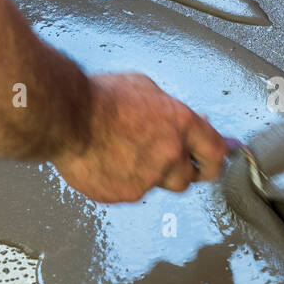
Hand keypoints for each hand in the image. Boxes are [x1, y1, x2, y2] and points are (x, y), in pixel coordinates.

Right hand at [53, 73, 228, 202]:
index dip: (215, 160)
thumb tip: (177, 119)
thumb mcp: (144, 89)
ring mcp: (147, 178)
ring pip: (158, 186)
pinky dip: (121, 182)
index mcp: (181, 124)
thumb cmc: (100, 97)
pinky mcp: (124, 194)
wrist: (66, 117)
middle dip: (179, 171)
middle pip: (189, 178)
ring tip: (125, 156)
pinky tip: (106, 163)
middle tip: (162, 160)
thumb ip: (167, 110)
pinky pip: (129, 193)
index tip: (213, 162)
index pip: (216, 152)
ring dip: (149, 176)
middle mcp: (170, 154)